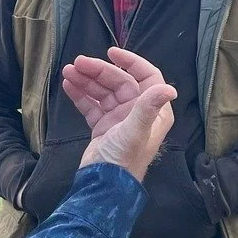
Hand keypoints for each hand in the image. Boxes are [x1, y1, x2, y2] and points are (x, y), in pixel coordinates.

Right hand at [68, 47, 176, 182]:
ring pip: (103, 92)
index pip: (146, 77)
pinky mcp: (103, 127)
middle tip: (78, 63)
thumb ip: (148, 108)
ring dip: (86, 81)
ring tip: (68, 71)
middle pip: (119, 82)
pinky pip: (92, 105)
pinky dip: (81, 94)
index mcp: (154, 111)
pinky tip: (68, 84)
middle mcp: (138, 112)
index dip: (131, 62)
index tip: (111, 51)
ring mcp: (119, 119)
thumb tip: (169, 87)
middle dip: (99, 71)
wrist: (104, 186)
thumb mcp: (135, 131)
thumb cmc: (124, 160)